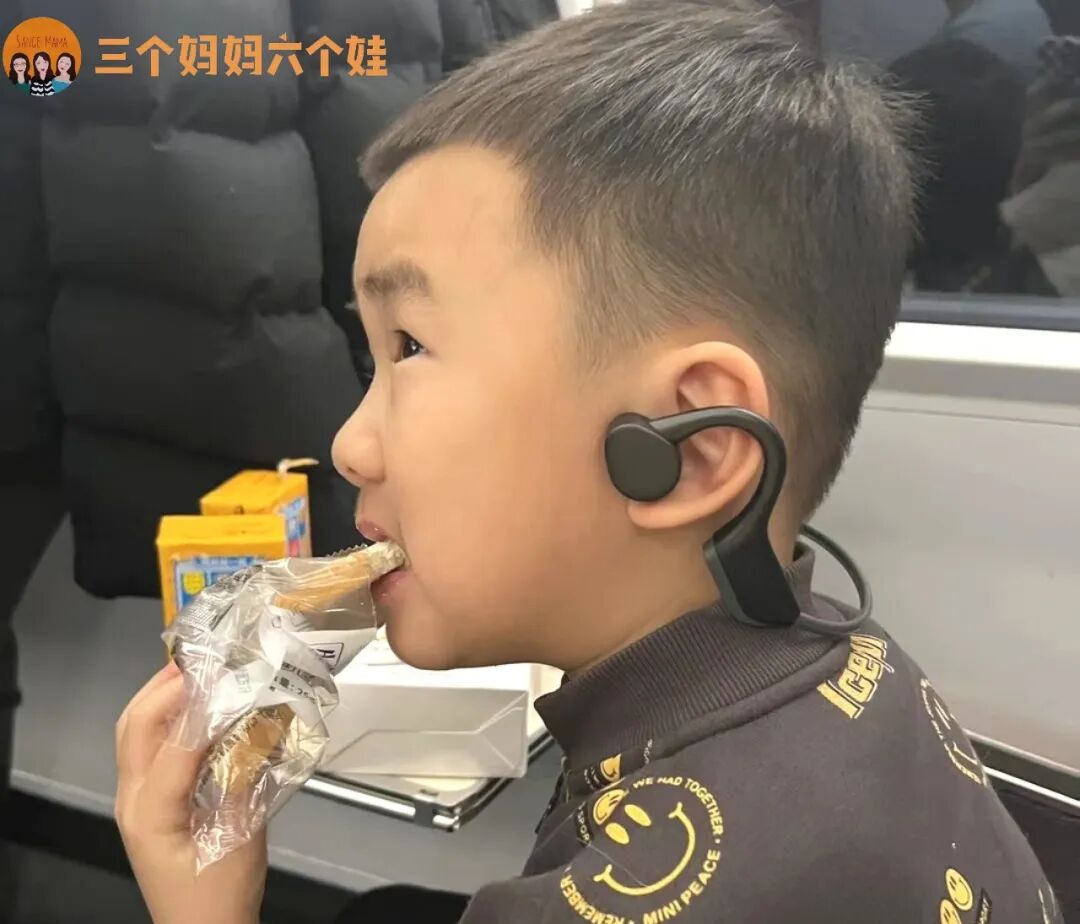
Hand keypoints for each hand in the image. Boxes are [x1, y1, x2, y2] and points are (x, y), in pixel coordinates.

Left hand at [115, 662, 266, 923]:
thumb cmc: (220, 893)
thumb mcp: (240, 838)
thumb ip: (243, 777)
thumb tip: (256, 723)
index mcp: (152, 812)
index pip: (174, 743)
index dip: (202, 705)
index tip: (232, 672)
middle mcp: (132, 799)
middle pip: (135, 725)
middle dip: (167, 684)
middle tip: (209, 656)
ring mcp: (133, 800)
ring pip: (133, 731)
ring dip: (162, 695)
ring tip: (200, 669)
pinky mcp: (145, 802)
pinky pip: (144, 746)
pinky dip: (167, 716)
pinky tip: (198, 706)